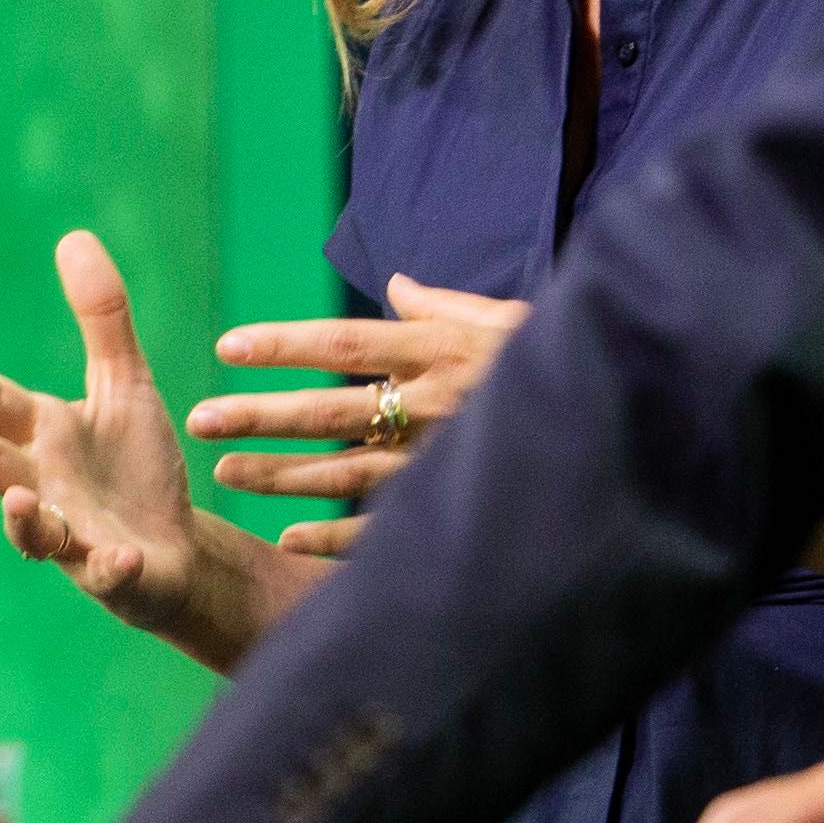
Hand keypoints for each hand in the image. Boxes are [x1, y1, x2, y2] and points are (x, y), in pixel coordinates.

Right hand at [0, 232, 314, 670]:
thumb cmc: (135, 466)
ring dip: (23, 520)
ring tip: (19, 500)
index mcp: (43, 436)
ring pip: (34, 533)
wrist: (176, 550)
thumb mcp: (125, 384)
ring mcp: (71, 536)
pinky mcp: (110, 574)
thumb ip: (100, 318)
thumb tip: (73, 235)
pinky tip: (120, 555)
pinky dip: (110, 567)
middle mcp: (44, 486)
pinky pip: (105, 574)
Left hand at [185, 274, 526, 550]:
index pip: (347, 343)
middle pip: (330, 409)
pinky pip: (386, 524)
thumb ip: (442, 306)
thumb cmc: (558, 360)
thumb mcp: (503, 320)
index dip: (286, 344)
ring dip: (282, 475)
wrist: (623, 415)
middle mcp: (433, 404)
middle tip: (200, 420)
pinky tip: (288, 539)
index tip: (227, 347)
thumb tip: (395, 284)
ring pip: (346, 468)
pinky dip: (336, 536)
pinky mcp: (456, 501)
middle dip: (261, 415)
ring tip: (226, 474)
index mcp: (439, 351)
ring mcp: (442, 458)